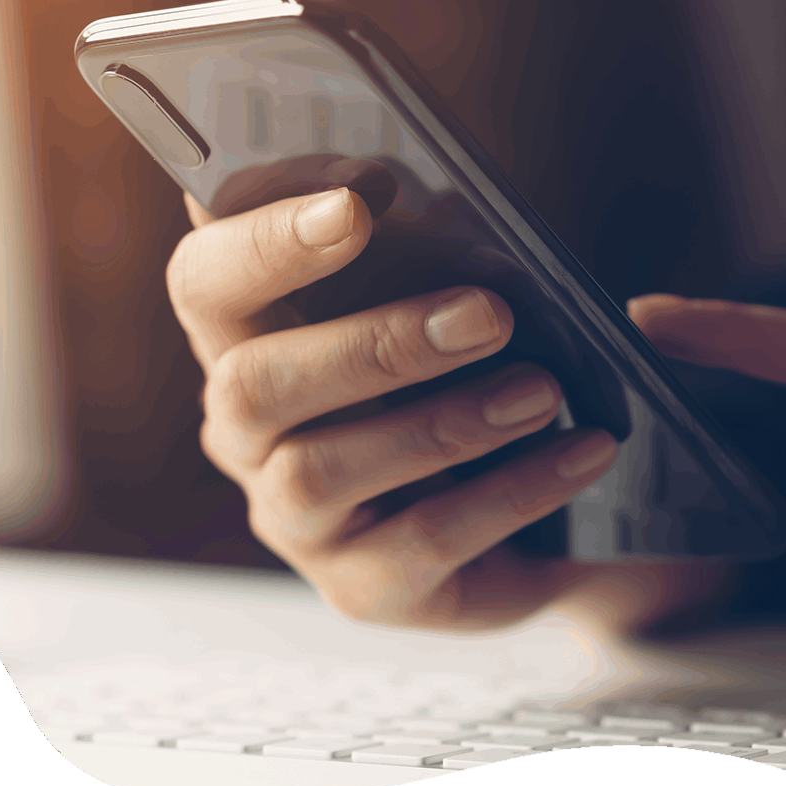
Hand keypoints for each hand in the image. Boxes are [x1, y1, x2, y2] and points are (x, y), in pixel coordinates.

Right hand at [168, 188, 722, 632]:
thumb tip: (453, 204)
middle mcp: (246, 431)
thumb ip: (433, 244)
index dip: (263, 237)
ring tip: (543, 389)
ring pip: (322, 470)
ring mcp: (293, 518)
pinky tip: (580, 450)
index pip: (205, 279)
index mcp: (247, 337)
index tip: (359, 199)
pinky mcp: (359, 586)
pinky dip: (511, 491)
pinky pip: (421, 541)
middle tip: (487, 312)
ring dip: (443, 422)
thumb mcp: (452, 292)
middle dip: (370, 342)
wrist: (544, 507)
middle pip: (249, 384)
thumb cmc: (473, 371)